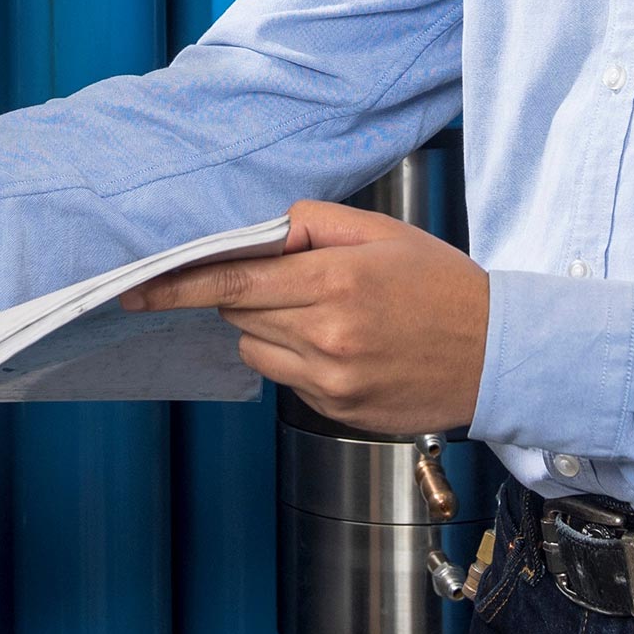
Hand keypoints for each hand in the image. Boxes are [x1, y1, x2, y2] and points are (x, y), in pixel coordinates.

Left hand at [125, 199, 490, 436]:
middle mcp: (326, 336)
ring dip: (270, 329)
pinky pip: (285, 379)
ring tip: (327, 314)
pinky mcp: (337, 411)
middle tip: (293, 282)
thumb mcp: (380, 233)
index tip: (137, 289)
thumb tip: (257, 233)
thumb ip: (311, 223)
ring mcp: (331, 380)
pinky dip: (297, 358)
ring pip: (255, 350)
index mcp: (334, 282)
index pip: (232, 283)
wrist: (497, 353)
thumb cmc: (439, 285)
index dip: (179, 285)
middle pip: (238, 314)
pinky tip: (344, 345)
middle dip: (246, 294)